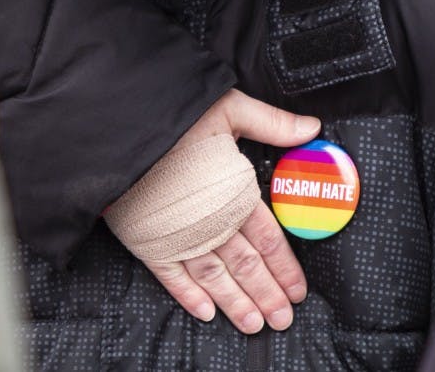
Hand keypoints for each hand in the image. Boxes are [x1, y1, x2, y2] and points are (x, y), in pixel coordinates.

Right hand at [147, 89, 318, 332]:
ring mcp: (179, 235)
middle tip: (282, 320)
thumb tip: (312, 128)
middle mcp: (211, 221)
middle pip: (247, 266)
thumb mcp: (229, 109)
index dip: (285, 268)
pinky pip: (173, 277)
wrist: (122, 132)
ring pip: (215, 278)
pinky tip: (205, 313)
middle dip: (267, 295)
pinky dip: (189, 297)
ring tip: (253, 325)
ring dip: (236, 303)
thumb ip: (271, 123)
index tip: (298, 290)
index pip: (268, 239)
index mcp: (235, 192)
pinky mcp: (149, 241)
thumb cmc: (176, 119)